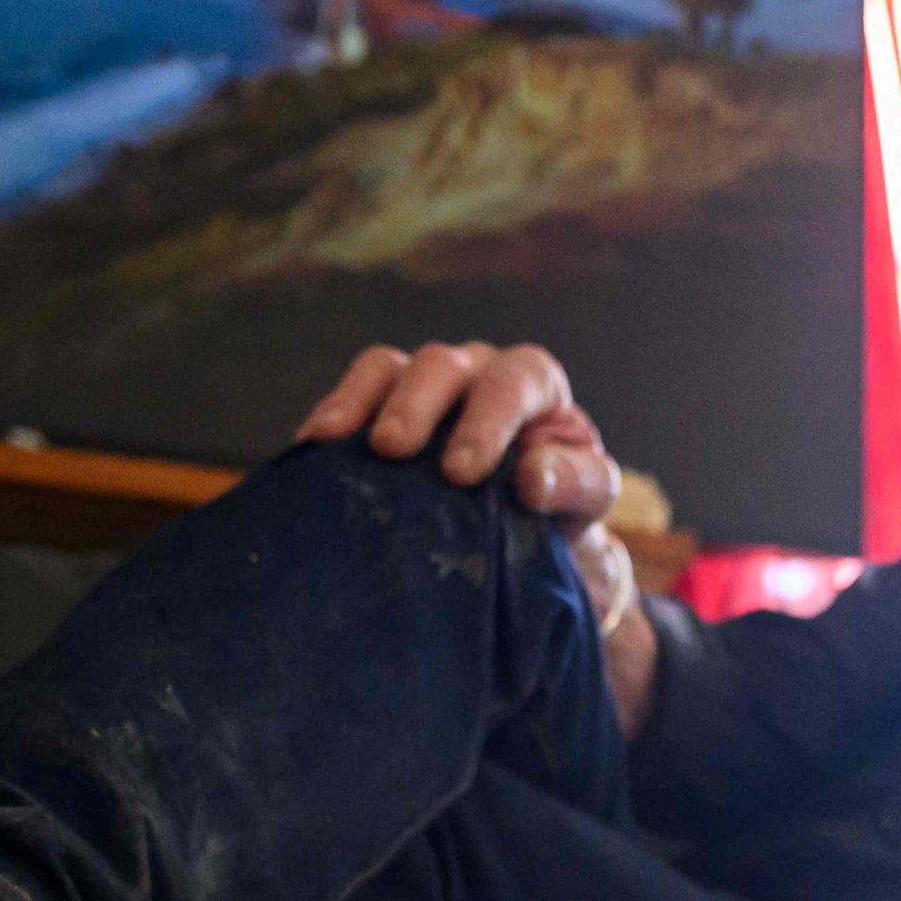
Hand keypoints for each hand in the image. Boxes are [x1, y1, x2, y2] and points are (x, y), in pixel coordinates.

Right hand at [298, 340, 636, 633]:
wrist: (526, 534)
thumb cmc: (561, 511)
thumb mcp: (587, 502)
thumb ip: (578, 485)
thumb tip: (534, 476)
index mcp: (535, 386)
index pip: (515, 381)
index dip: (487, 420)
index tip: (461, 472)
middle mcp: (477, 373)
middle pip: (443, 365)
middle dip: (416, 404)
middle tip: (393, 449)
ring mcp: (425, 386)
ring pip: (389, 367)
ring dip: (362, 400)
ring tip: (334, 439)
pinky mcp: (382, 408)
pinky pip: (355, 393)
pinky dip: (334, 414)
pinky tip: (313, 445)